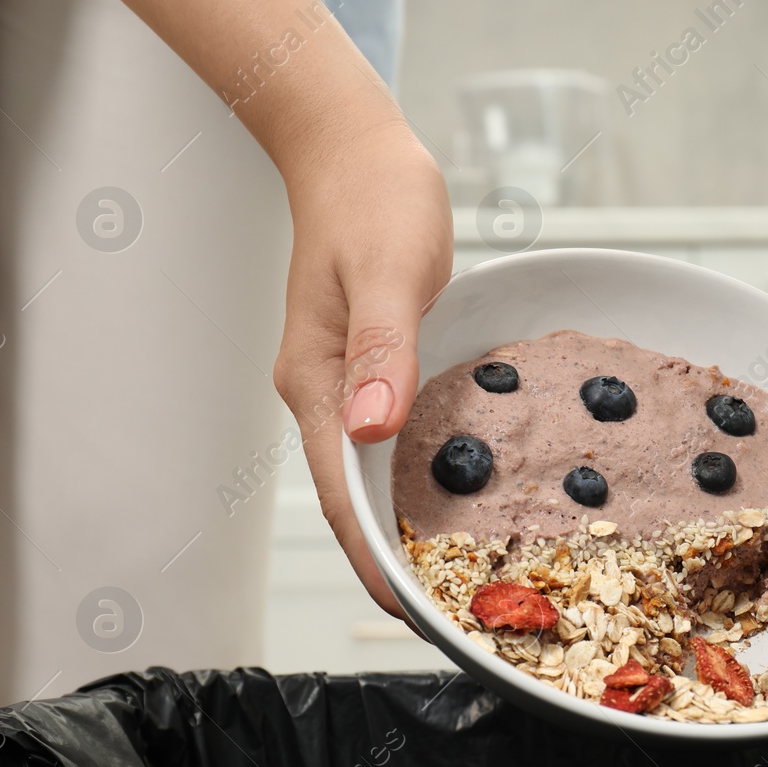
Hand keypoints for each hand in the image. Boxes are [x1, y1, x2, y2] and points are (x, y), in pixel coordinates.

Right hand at [272, 123, 452, 617]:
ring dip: (402, 524)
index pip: (339, 491)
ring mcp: (344, 386)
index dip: (371, 554)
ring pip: (368, 474)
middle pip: (350, 496)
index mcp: (316, 382)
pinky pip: (388, 441)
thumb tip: (371, 430)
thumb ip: (384, 350)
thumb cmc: (374, 199)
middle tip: (443, 614)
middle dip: (389, 557)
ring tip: (451, 577)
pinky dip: (413, 478)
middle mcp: (323, 395)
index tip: (404, 609)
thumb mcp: (389, 270)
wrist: (354, 152)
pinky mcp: (370, 371)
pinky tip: (451, 500)